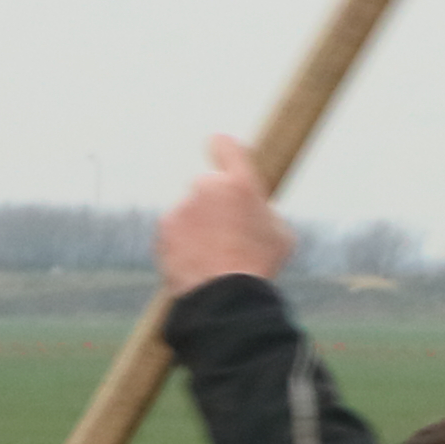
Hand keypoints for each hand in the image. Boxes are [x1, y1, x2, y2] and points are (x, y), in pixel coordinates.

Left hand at [157, 134, 292, 293]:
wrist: (225, 297)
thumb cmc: (259, 267)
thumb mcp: (280, 235)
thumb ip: (263, 211)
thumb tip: (255, 209)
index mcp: (241, 183)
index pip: (225, 146)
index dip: (222, 148)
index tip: (217, 147)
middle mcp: (207, 186)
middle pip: (207, 186)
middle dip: (213, 204)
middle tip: (224, 235)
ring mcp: (183, 206)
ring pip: (189, 211)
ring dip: (196, 227)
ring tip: (211, 258)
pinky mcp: (164, 226)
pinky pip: (173, 231)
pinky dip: (180, 243)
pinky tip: (195, 263)